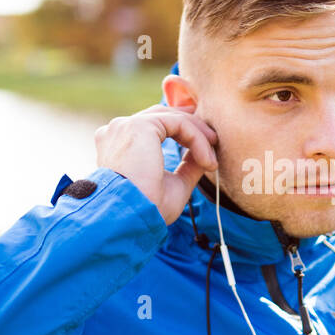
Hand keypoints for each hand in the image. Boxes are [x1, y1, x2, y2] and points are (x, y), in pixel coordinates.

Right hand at [96, 104, 217, 224]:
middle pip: (164, 116)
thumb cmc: (146, 208)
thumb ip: (187, 168)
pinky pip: (179, 124)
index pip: (155, 127)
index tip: (204, 153)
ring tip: (212, 159)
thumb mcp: (173, 186)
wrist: (129, 217)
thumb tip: (205, 157)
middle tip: (214, 142)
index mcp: (120, 144)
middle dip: (193, 128)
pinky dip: (197, 139)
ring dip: (199, 136)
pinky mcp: (140, 125)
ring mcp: (126, 125)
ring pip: (173, 119)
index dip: (183, 134)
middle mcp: (120, 131)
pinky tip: (206, 160)